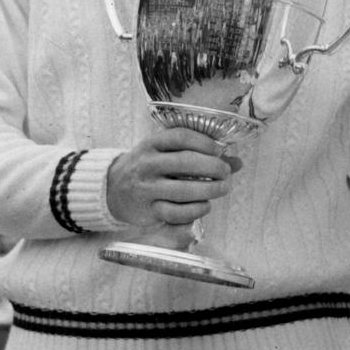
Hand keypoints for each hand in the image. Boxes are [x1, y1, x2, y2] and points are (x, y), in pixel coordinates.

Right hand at [105, 128, 238, 231]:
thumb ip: (200, 154)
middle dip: (213, 167)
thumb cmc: (149, 166)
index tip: (219, 150)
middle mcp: (147, 164)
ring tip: (222, 188)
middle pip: (185, 162)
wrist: (113, 188)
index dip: (205, 143)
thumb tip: (237, 162)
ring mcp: (146, 188)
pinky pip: (176, 212)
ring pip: (183, 190)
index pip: (181, 137)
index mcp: (152, 143)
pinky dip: (196, 210)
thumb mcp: (167, 153)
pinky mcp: (147, 210)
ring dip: (210, 190)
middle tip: (226, 172)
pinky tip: (205, 205)